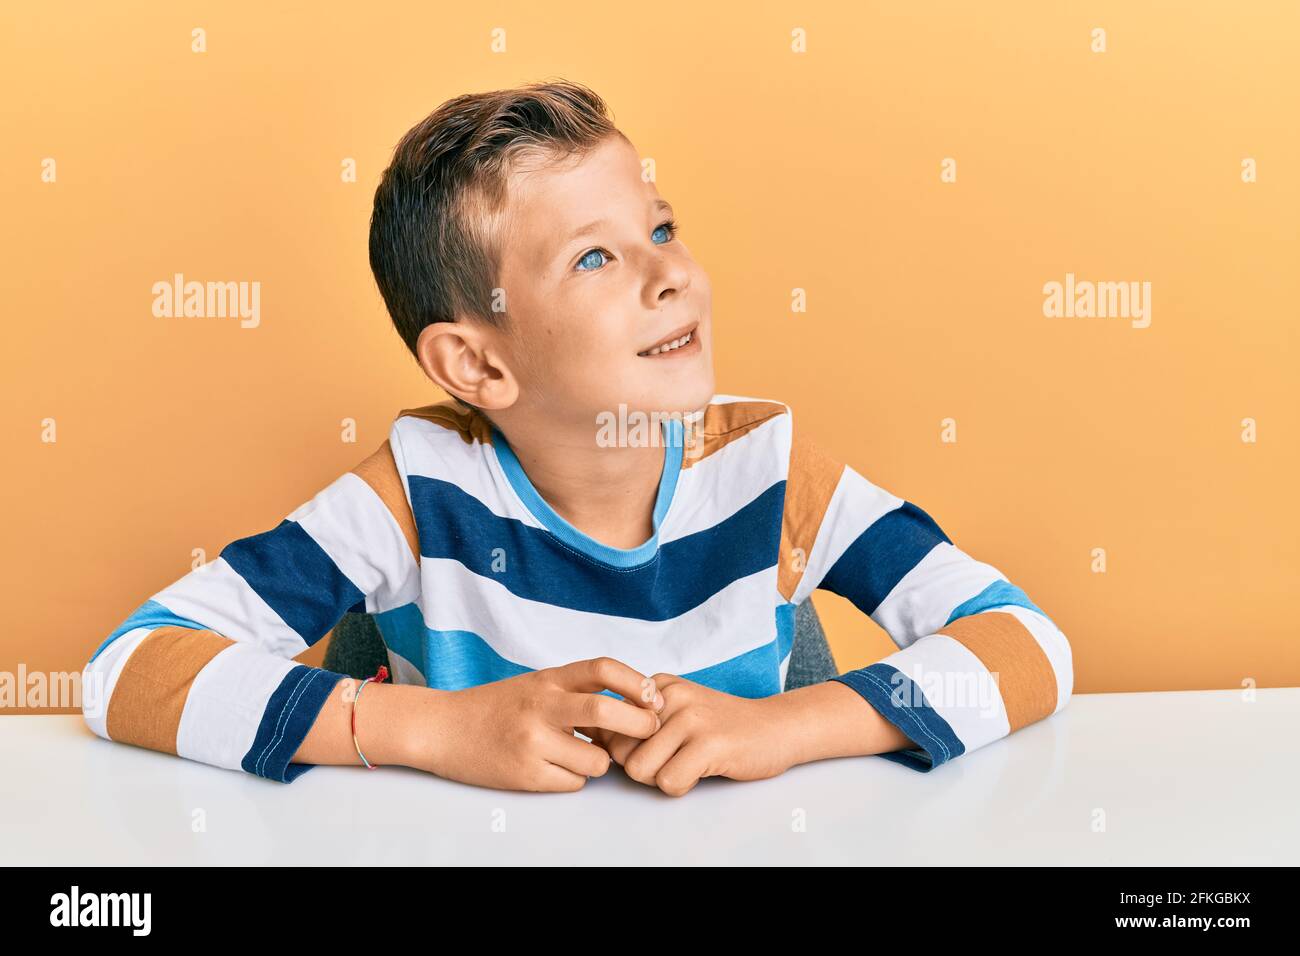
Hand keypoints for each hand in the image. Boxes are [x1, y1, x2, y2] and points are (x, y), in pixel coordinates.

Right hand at [410, 657, 663, 791]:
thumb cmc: (496, 707)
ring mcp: (532, 741)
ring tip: (582, 755)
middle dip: (640, 726)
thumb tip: (636, 703)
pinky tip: (557, 768)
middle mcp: (541, 705)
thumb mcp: (536, 684)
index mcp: (548, 679)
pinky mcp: (524, 774)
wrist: (442, 728)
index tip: (654, 698)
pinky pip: (574, 783)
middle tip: (649, 731)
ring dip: (600, 762)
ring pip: (597, 760)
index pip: (603, 669)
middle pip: (607, 712)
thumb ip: (577, 690)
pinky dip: (575, 778)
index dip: (638, 683)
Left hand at [589, 674, 798, 796]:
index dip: (627, 748)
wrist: (776, 727)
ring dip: (662, 778)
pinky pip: (668, 782)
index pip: (609, 726)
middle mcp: (670, 695)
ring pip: (640, 770)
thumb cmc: (720, 726)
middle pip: (620, 751)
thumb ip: (637, 719)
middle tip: (674, 759)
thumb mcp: (675, 709)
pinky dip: (682, 787)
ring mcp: (691, 717)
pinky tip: (703, 771)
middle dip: (641, 767)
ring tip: (689, 764)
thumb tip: (592, 737)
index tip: (657, 745)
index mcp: (657, 685)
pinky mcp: (710, 743)